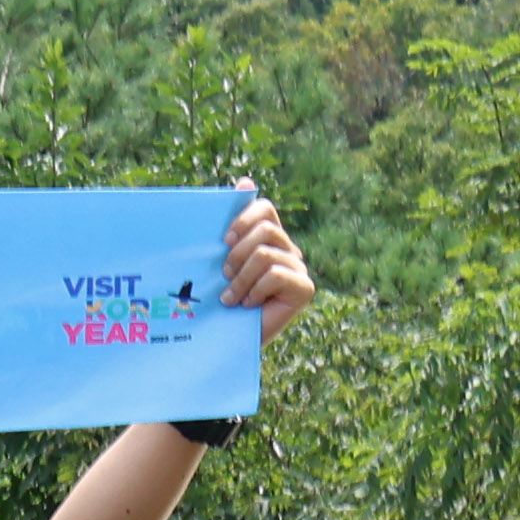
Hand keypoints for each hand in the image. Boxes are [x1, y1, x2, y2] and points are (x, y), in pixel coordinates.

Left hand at [225, 192, 314, 342]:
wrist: (224, 339)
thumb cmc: (216, 298)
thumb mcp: (214, 260)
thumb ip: (226, 227)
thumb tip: (244, 181)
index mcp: (267, 237)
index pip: (264, 208)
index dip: (243, 218)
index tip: (223, 240)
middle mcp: (287, 248)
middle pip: (265, 229)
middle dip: (236, 253)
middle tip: (223, 274)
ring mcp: (298, 267)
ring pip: (265, 252)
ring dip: (241, 277)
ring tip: (231, 296)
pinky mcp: (304, 288)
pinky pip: (276, 274)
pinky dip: (255, 290)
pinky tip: (248, 304)